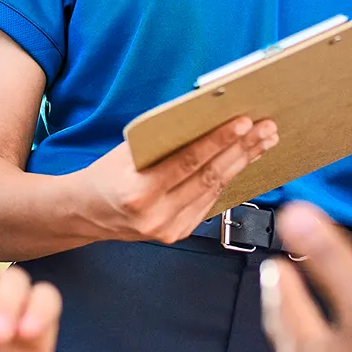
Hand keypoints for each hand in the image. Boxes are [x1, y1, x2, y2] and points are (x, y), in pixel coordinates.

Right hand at [74, 117, 279, 243]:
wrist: (86, 213)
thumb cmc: (106, 175)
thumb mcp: (126, 152)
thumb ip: (163, 141)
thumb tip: (207, 116)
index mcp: (137, 191)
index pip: (187, 162)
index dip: (218, 141)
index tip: (243, 122)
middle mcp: (154, 215)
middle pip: (209, 177)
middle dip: (242, 150)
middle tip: (266, 128)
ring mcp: (168, 230)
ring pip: (215, 190)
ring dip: (242, 163)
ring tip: (263, 141)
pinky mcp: (177, 234)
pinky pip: (209, 202)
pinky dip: (229, 179)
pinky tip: (244, 161)